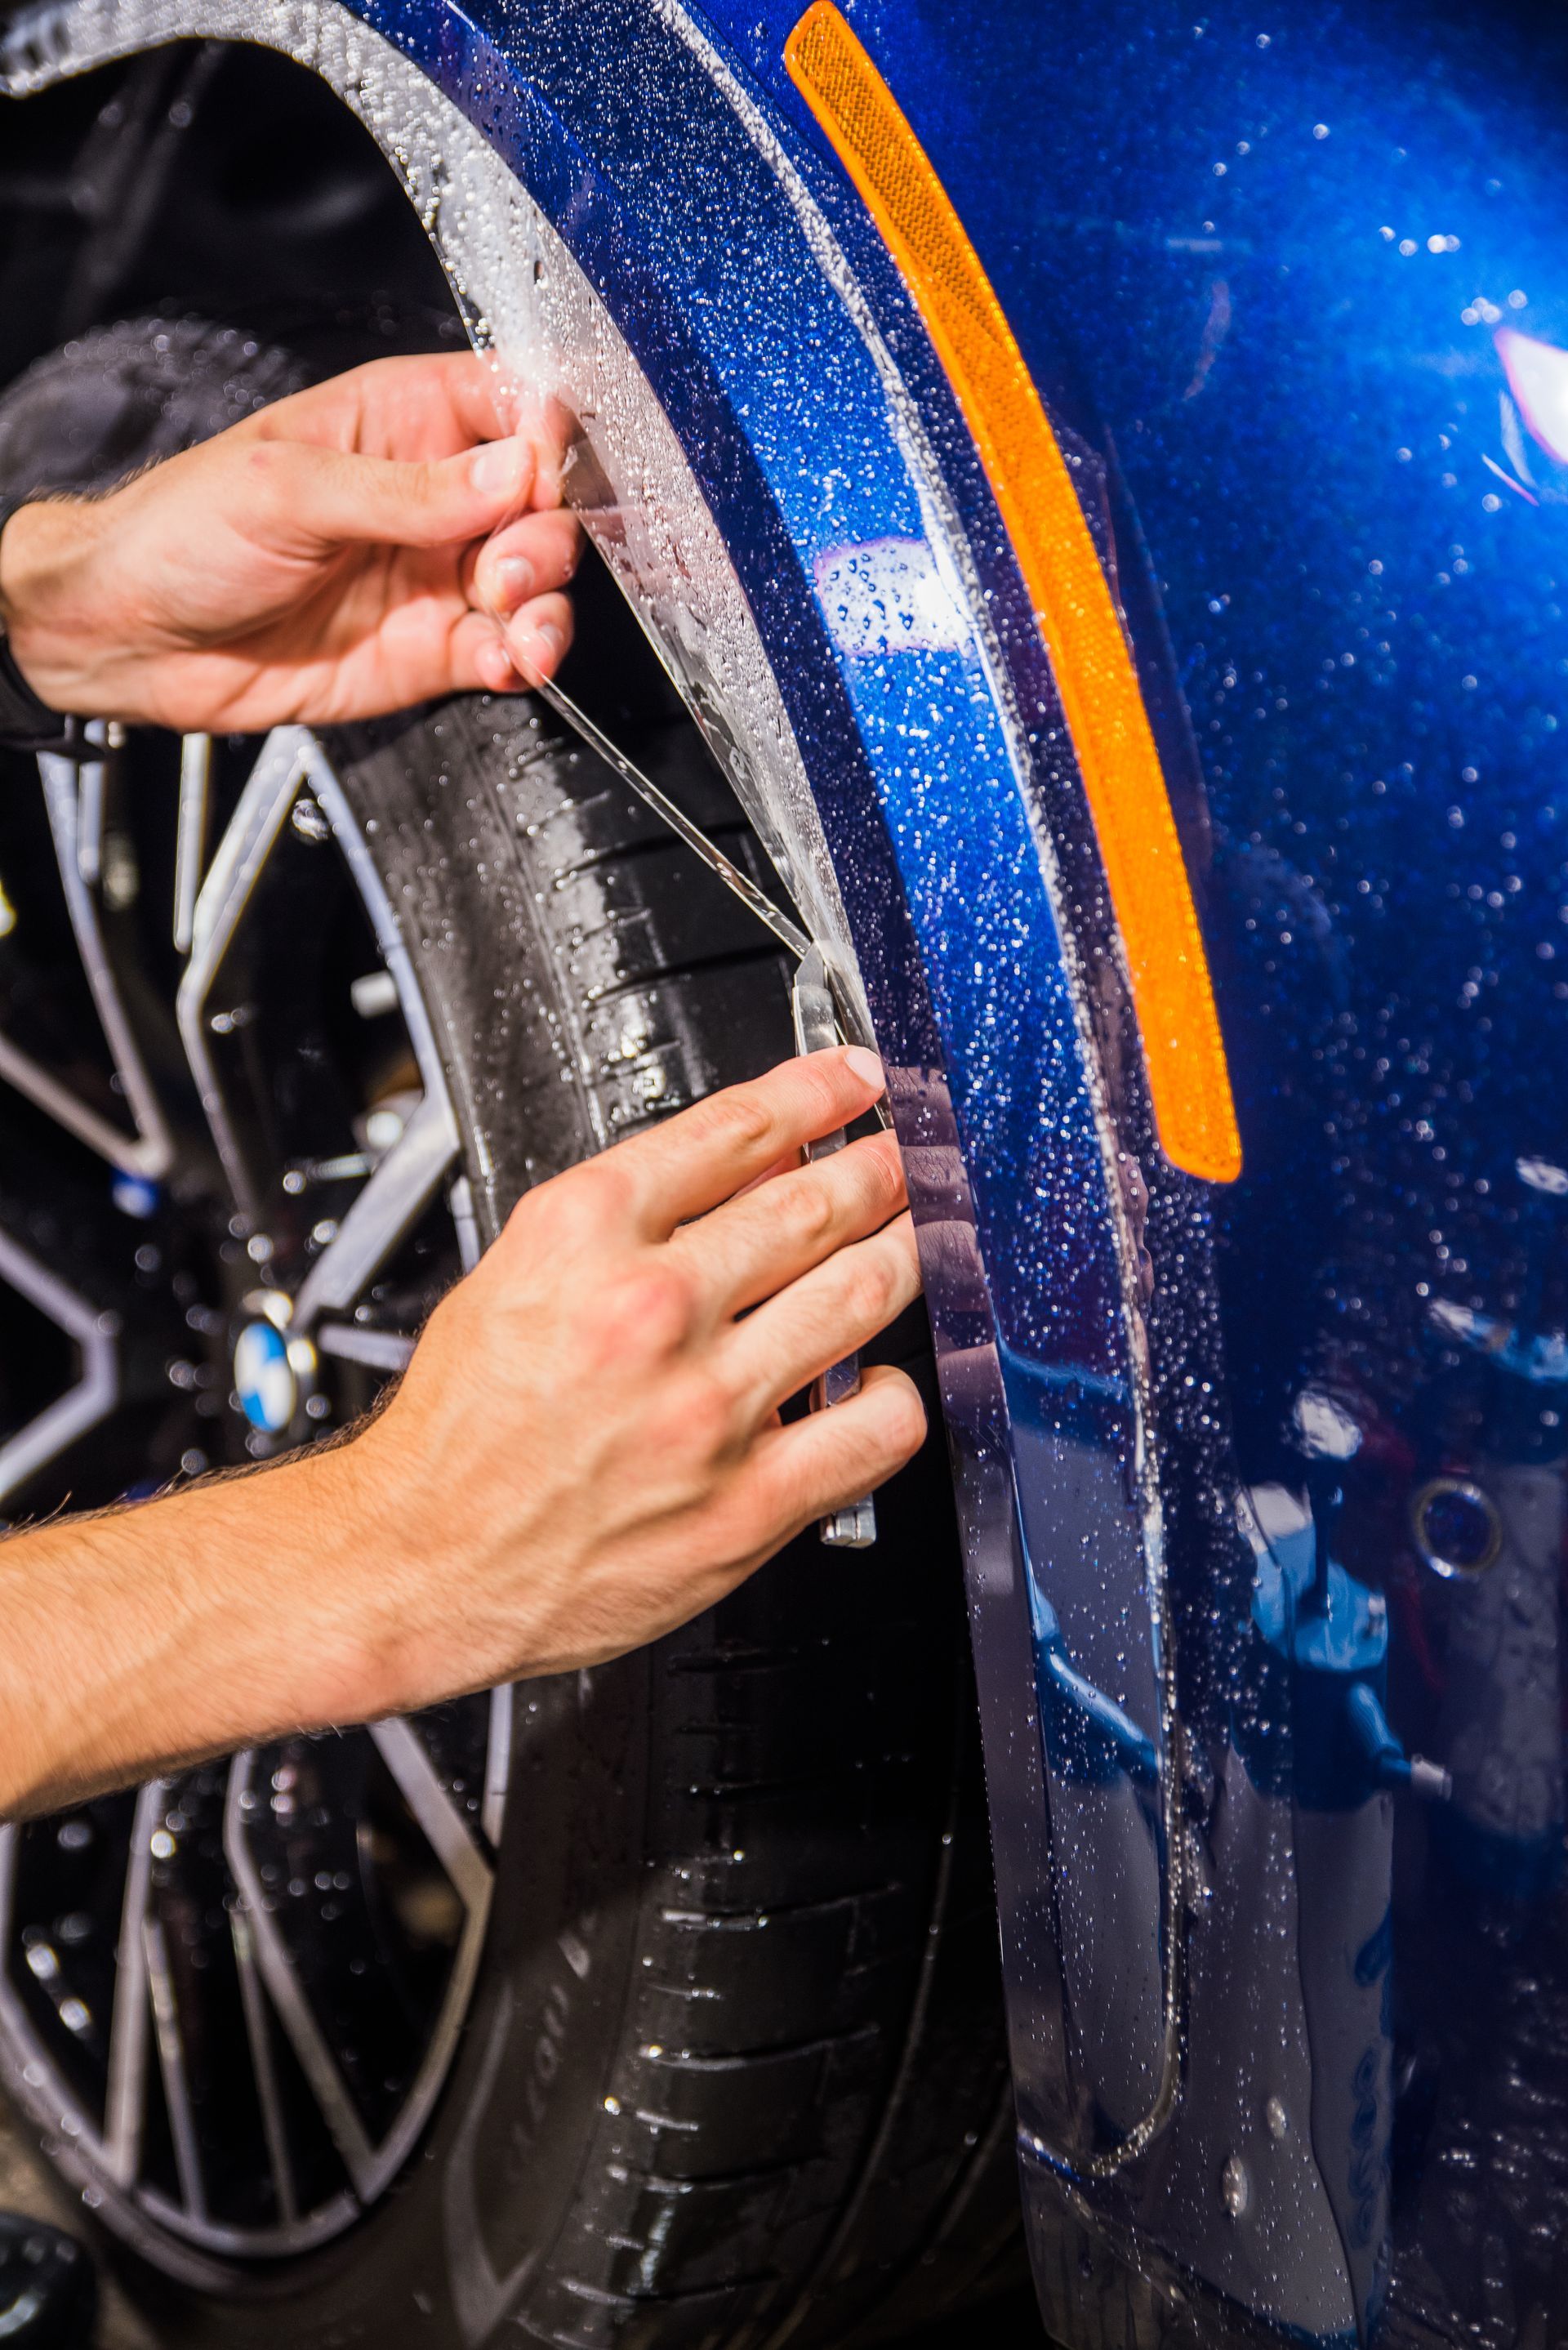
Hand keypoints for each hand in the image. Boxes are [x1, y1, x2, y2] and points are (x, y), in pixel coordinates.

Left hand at [0, 352, 580, 731]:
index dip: (547, 437)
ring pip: (539, 584)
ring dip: (547, 607)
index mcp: (403, 419)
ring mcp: (435, 575)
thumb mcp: (290, 487)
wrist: (131, 636)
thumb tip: (512, 471)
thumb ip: (408, 488)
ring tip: (517, 625)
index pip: (517, 404)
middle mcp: (432, 495)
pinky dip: (521, 661)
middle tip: (506, 568)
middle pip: (543, 502)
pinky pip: (504, 652)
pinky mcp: (431, 649)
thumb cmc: (182, 531)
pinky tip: (506, 664)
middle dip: (546, 536)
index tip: (540, 474)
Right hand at [0, 1051, 925, 1814]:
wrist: (416, 1562)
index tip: (852, 1084)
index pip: (736, 1126)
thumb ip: (628, 1215)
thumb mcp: (515, 1272)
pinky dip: (897, 1393)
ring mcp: (709, 1406)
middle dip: (879, 1170)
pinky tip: (879, 1383)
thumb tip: (747, 1162)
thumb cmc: (458, 1431)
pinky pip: (877, 1428)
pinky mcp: (748, 1501)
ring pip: (863, 1293)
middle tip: (904, 1160)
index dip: (818, 1093)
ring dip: (904, 1253)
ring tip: (913, 1240)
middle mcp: (651, 1309)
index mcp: (582, 1234)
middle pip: (816, 1201)